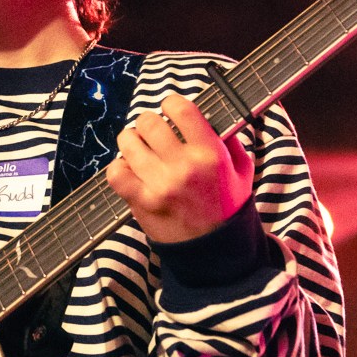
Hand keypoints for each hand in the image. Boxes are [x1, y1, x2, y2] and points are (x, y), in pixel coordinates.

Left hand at [108, 93, 253, 242]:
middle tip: (153, 132)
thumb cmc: (228, 206)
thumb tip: (208, 115)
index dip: (171, 103)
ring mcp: (160, 185)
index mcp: (211, 154)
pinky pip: (115, 172)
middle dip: (148, 123)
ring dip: (132, 141)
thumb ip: (228, 139)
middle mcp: (184, 166)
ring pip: (128, 142)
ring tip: (140, 148)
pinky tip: (131, 170)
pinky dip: (119, 167)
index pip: (181, 108)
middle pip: (148, 122)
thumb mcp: (241, 169)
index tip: (170, 109)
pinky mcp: (142, 202)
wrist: (216, 252)